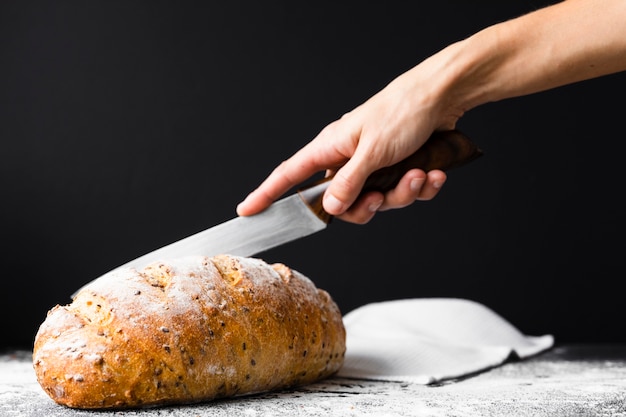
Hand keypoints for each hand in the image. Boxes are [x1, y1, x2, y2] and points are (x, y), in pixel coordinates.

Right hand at [236, 69, 454, 223]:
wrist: (443, 96)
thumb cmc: (403, 111)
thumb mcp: (373, 150)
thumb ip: (349, 182)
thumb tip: (329, 207)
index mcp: (331, 148)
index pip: (290, 175)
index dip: (267, 193)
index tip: (247, 210)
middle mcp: (348, 159)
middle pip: (341, 203)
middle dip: (366, 206)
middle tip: (379, 197)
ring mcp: (372, 165)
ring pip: (377, 200)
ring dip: (401, 193)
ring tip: (418, 174)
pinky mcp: (395, 168)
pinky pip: (401, 192)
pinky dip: (420, 187)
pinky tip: (432, 174)